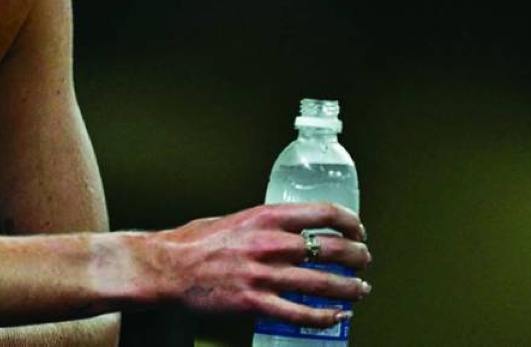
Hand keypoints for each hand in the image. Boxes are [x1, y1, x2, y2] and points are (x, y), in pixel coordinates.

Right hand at [154, 203, 370, 328]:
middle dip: (357, 257)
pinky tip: (337, 316)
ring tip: (360, 291)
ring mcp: (264, 275)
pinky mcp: (256, 303)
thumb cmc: (194, 243)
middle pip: (332, 249)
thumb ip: (264, 225)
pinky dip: (325, 317)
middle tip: (363, 261)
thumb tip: (289, 231)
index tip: (357, 230)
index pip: (323, 213)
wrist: (166, 267)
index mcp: (265, 217)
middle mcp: (269, 244)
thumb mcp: (234, 220)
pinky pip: (301, 314)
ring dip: (350, 289)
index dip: (349, 222)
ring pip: (323, 284)